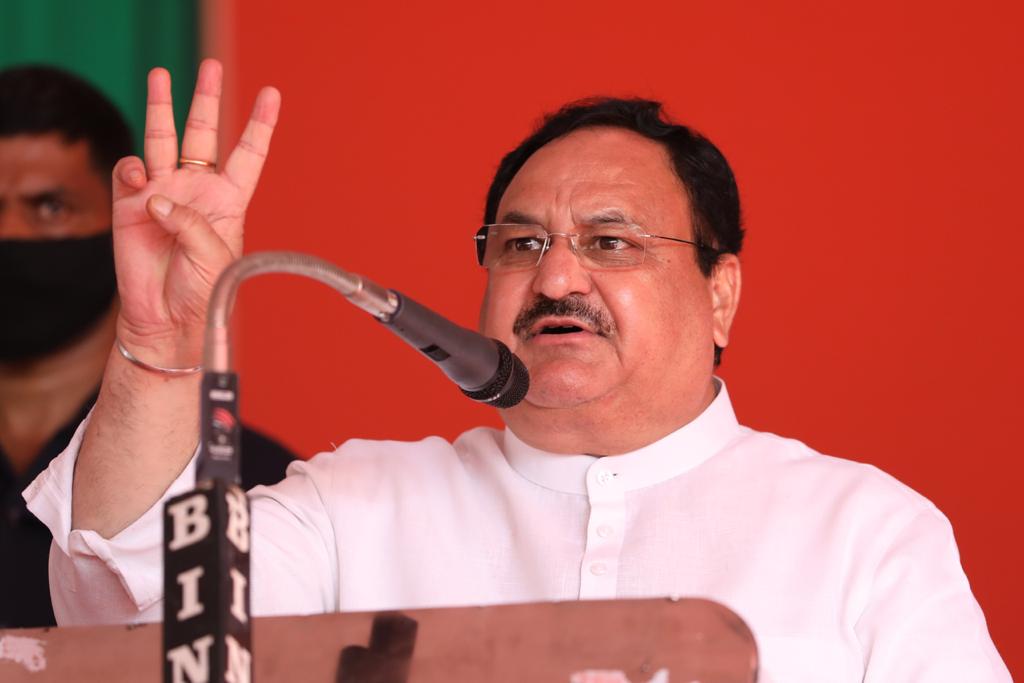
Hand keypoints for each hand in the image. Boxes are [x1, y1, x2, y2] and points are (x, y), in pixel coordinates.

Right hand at [110, 59, 280, 365]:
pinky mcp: (130, 207)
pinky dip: (133, 170)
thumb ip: (190, 222)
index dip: (260, 124)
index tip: (272, 94)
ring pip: (162, 140)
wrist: (168, 321)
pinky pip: (130, 172)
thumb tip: (158, 198)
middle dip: (205, 100)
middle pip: (203, 135)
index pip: (248, 154)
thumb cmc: (203, 293)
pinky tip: (141, 182)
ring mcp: (163, 194)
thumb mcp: (214, 256)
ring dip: (162, 107)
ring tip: (161, 73)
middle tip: (208, 66)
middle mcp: (197, 191)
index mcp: (230, 201)